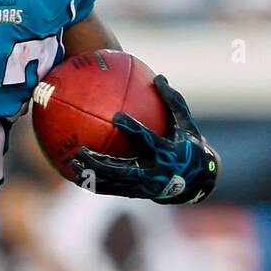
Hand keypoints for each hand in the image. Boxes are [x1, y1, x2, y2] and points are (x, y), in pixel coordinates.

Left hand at [71, 74, 219, 203]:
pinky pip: (112, 189)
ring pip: (114, 183)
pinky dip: (95, 184)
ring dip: (93, 176)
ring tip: (73, 164)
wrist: (196, 182)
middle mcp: (155, 173)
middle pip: (124, 171)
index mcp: (167, 153)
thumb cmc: (189, 146)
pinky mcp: (137, 193)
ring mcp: (145, 187)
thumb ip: (173, 102)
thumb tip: (159, 77)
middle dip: (101, 163)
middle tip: (81, 151)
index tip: (117, 116)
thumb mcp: (186, 124)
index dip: (133, 129)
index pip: (147, 140)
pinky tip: (77, 175)